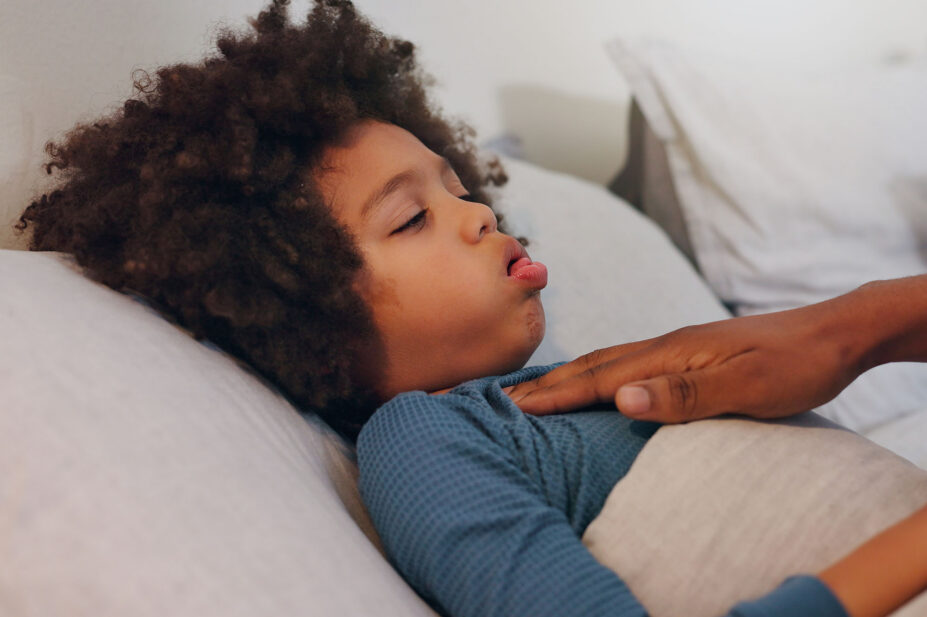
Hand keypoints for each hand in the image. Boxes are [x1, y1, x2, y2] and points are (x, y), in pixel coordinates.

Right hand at [506, 294, 869, 422]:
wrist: (836, 334)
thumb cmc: (795, 365)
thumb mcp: (745, 387)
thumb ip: (683, 393)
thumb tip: (619, 398)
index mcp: (671, 354)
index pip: (599, 378)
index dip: (554, 396)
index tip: (512, 408)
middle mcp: (666, 347)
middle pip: (593, 365)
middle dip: (547, 383)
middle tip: (503, 398)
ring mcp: (678, 348)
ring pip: (609, 362)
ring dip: (568, 377)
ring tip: (537, 391)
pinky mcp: (691, 355)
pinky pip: (628, 365)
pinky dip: (598, 375)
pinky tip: (600, 384)